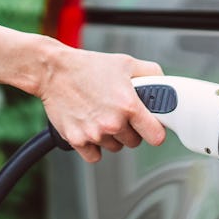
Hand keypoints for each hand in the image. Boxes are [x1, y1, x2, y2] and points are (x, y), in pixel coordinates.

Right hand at [37, 47, 165, 162]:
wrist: (53, 71)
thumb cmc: (87, 67)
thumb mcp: (125, 63)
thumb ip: (152, 75)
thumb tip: (165, 86)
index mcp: (129, 106)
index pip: (156, 136)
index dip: (155, 131)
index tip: (151, 127)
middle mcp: (113, 123)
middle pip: (134, 142)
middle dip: (130, 130)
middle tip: (119, 113)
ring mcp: (94, 134)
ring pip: (114, 148)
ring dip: (111, 137)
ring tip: (100, 115)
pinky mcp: (77, 140)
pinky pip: (95, 155)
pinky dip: (93, 146)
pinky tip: (89, 127)